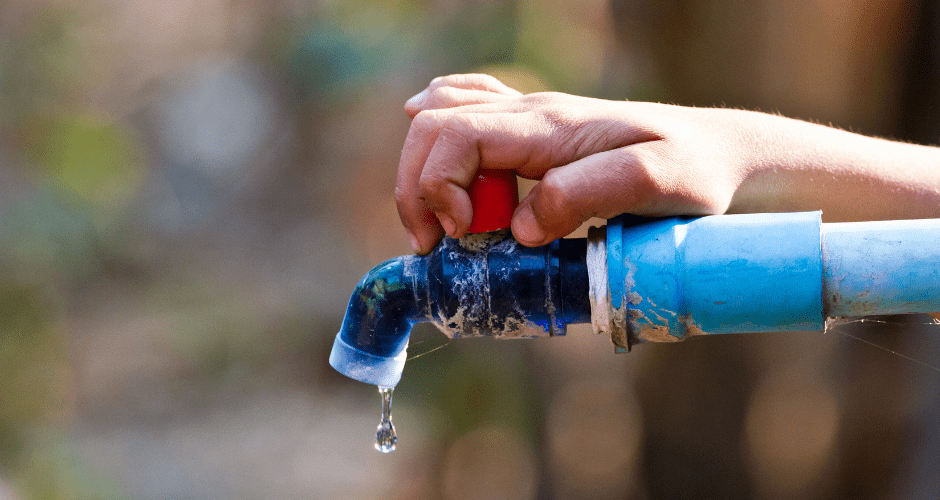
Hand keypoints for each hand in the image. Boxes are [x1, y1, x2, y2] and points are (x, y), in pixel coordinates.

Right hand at [397, 74, 747, 252]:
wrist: (721, 155)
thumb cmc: (696, 173)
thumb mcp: (654, 184)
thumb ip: (584, 196)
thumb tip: (519, 226)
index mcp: (548, 126)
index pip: (456, 135)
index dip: (438, 187)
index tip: (463, 237)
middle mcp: (531, 115)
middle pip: (433, 128)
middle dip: (418, 188)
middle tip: (438, 244)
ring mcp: (531, 120)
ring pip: (441, 120)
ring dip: (424, 174)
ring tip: (447, 224)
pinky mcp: (537, 134)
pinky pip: (468, 109)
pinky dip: (439, 132)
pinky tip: (437, 148)